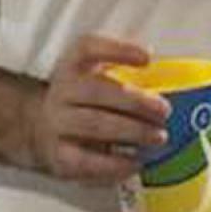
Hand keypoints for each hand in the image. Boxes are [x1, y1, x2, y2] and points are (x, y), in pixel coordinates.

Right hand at [25, 34, 169, 182]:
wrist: (41, 128)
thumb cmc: (84, 98)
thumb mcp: (95, 75)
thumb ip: (125, 73)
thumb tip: (169, 82)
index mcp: (73, 64)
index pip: (88, 48)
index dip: (118, 50)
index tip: (147, 57)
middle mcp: (62, 90)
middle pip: (97, 90)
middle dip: (135, 101)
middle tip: (164, 110)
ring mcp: (57, 124)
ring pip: (95, 124)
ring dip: (131, 131)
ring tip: (159, 136)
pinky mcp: (59, 156)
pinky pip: (86, 161)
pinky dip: (115, 164)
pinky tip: (136, 162)